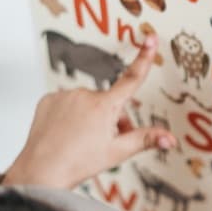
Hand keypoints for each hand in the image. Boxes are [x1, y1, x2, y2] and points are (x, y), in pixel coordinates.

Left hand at [3, 35, 176, 188]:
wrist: (41, 172)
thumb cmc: (78, 163)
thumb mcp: (118, 151)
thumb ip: (146, 139)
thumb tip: (170, 139)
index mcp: (105, 106)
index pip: (132, 78)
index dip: (144, 58)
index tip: (150, 38)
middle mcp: (85, 95)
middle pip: (110, 103)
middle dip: (113, 119)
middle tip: (107, 142)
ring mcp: (64, 95)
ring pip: (89, 104)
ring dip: (93, 118)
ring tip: (84, 141)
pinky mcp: (48, 100)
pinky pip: (68, 103)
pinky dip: (72, 115)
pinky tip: (68, 133)